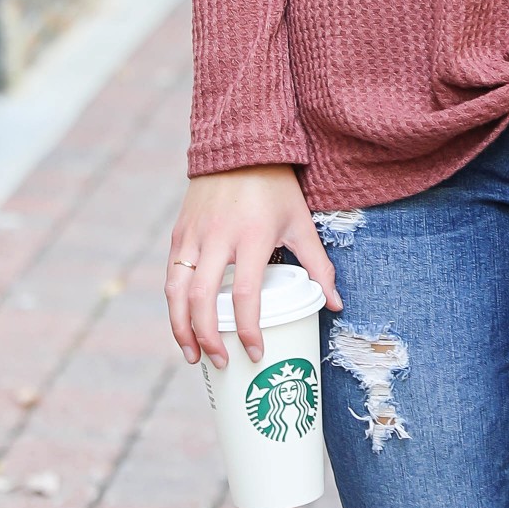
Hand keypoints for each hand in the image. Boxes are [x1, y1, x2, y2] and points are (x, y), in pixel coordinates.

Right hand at [164, 168, 340, 368]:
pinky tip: (183, 324)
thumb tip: (337, 304)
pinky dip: (174, 305)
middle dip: (208, 337)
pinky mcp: (179, 232)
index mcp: (252, 236)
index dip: (248, 328)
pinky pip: (171, 275)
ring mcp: (193, 235)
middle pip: (203, 299)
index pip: (245, 294)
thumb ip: (318, 266)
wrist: (240, 146)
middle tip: (221, 362)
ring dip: (180, 327)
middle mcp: (217, 237)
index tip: (256, 352)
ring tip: (191, 355)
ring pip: (177, 290)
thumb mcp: (301, 223)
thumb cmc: (276, 188)